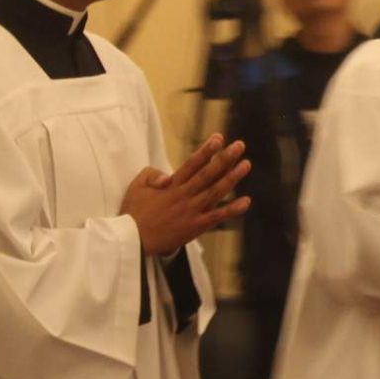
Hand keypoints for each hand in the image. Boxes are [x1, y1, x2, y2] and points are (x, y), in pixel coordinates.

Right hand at [120, 135, 251, 256]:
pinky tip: (246, 201)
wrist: (133, 240)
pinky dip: (232, 209)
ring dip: (233, 177)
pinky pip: (217, 216)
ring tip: (246, 164)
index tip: (219, 138)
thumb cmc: (134, 212)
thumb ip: (151, 174)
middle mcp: (184, 195)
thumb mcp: (136, 187)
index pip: (192, 163)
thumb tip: (167, 175)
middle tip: (240, 145)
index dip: (206, 150)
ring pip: (216, 191)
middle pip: (208, 173)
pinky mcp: (196, 226)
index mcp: (171, 185)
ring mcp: (192, 211)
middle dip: (225, 158)